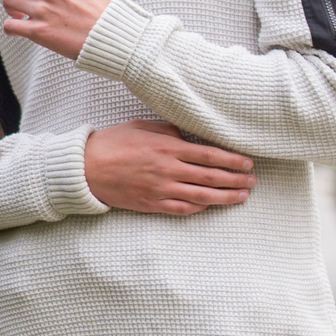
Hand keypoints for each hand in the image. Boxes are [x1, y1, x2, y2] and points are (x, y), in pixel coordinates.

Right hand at [85, 119, 253, 214]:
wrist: (83, 169)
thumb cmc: (110, 143)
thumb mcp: (139, 126)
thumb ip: (167, 131)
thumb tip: (188, 137)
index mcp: (166, 147)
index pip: (209, 155)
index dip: (232, 160)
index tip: (247, 163)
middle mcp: (168, 170)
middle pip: (212, 177)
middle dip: (236, 180)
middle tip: (253, 181)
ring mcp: (160, 189)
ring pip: (203, 196)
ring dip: (227, 197)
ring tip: (242, 196)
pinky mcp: (151, 204)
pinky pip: (182, 209)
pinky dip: (201, 208)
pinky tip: (211, 205)